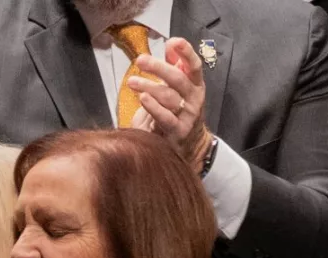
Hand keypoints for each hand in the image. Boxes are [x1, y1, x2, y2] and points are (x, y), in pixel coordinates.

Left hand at [127, 37, 212, 172]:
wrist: (189, 145)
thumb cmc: (178, 111)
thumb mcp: (179, 88)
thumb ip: (175, 66)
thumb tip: (170, 44)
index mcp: (195, 85)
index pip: (194, 66)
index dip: (186, 52)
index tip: (174, 41)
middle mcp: (194, 98)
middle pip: (178, 79)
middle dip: (159, 68)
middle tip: (140, 60)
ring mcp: (187, 116)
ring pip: (169, 97)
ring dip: (149, 87)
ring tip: (132, 81)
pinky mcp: (177, 131)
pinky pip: (165, 117)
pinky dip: (153, 107)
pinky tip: (142, 98)